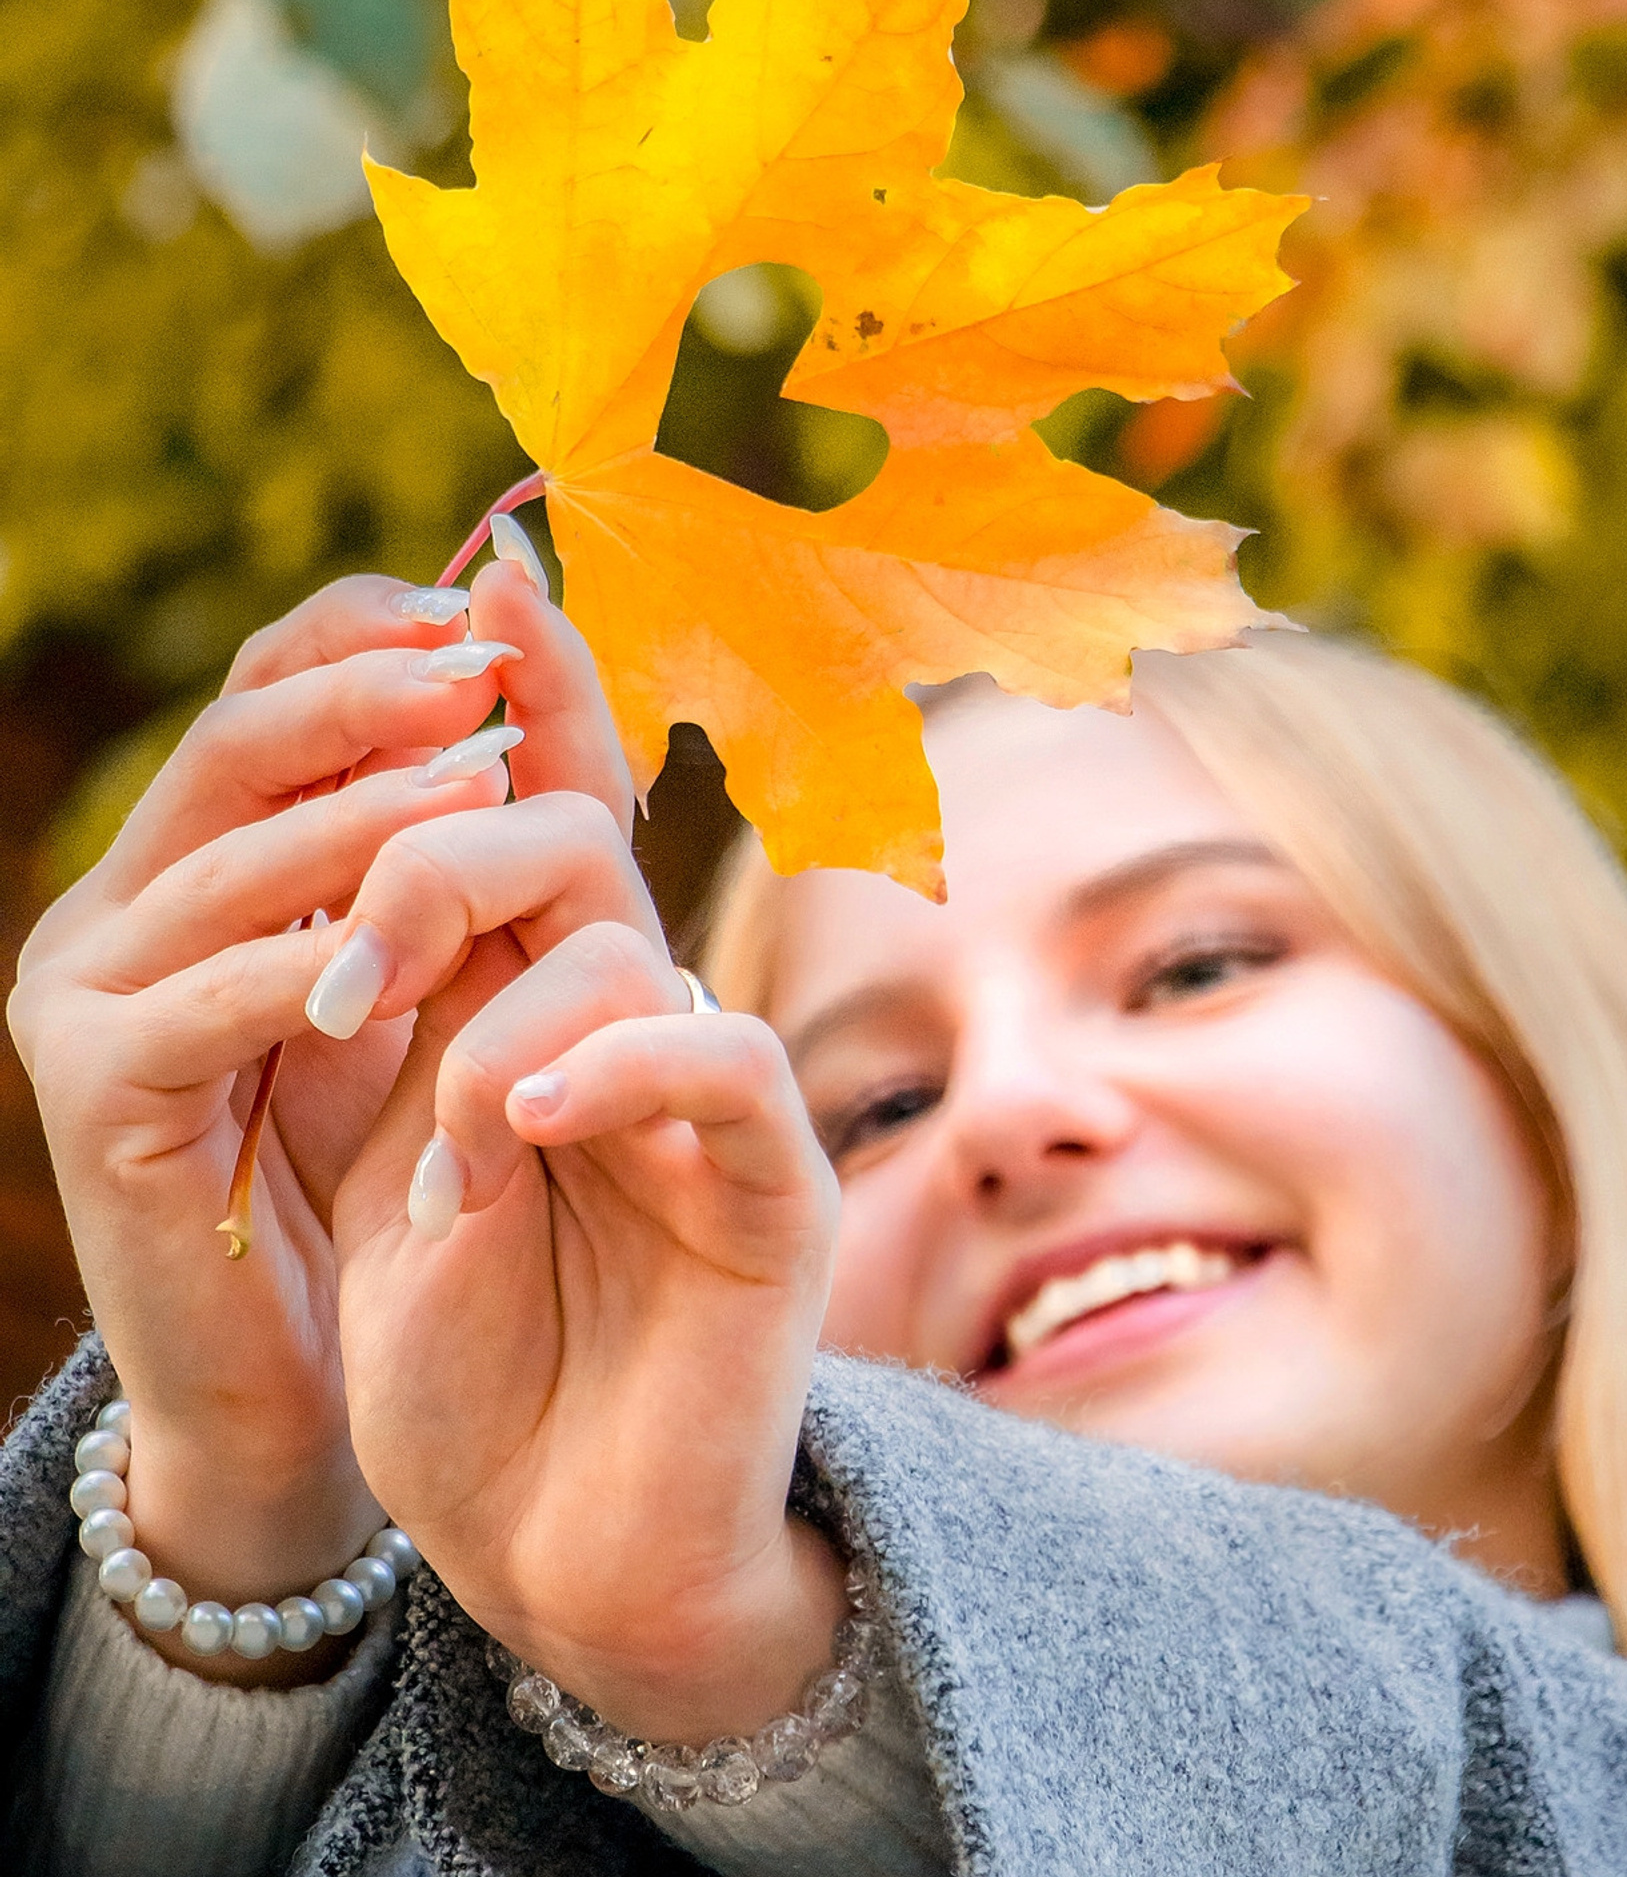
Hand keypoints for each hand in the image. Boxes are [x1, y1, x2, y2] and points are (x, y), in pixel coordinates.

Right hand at [6, 562, 582, 1673]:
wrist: (291, 1363)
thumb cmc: (373, 1161)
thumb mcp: (423, 980)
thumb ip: (451, 852)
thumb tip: (525, 678)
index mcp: (199, 860)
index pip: (269, 692)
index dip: (369, 640)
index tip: (488, 622)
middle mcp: (122, 904)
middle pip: (238, 746)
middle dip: (369, 700)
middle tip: (484, 678)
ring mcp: (87, 994)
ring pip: (229, 864)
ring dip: (362, 819)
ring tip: (480, 784)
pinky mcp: (94, 1094)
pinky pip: (212, 1004)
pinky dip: (314, 965)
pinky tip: (403, 949)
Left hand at [328, 684, 845, 1743]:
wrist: (561, 1552)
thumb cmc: (476, 1372)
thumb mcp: (403, 1171)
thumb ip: (419, 1018)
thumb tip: (389, 848)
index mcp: (545, 1011)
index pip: (549, 814)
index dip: (531, 694)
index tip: (480, 581)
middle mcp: (638, 1028)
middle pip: (571, 841)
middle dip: (442, 850)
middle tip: (347, 978)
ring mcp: (713, 1105)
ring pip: (627, 940)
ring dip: (496, 1018)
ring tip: (444, 1160)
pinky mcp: (775, 1194)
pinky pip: (724, 1064)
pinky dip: (620, 1063)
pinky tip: (528, 1123)